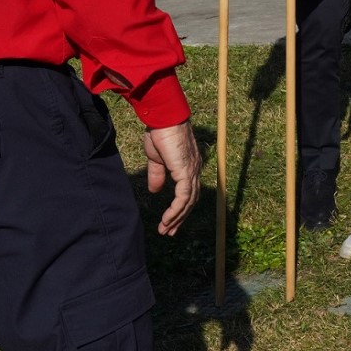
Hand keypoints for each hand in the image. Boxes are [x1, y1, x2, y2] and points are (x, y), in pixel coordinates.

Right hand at [143, 121, 201, 236]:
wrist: (163, 119)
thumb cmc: (160, 133)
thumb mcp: (156, 158)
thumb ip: (158, 174)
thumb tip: (155, 191)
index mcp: (189, 166)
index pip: (189, 192)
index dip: (180, 208)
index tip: (170, 221)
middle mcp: (194, 170)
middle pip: (191, 200)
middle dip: (180, 217)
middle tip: (169, 231)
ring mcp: (192, 171)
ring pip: (188, 202)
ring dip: (177, 218)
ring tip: (166, 230)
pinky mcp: (186, 172)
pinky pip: (183, 197)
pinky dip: (176, 211)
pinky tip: (167, 220)